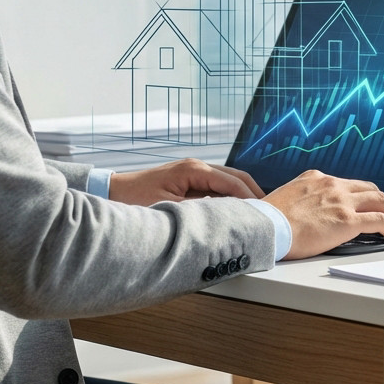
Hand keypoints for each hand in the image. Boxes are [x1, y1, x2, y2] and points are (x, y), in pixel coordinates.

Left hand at [108, 159, 264, 204]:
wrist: (114, 192)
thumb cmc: (136, 200)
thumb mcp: (169, 208)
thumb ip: (199, 211)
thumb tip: (225, 218)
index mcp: (194, 170)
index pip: (233, 182)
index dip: (251, 198)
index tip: (265, 214)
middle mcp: (197, 166)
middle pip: (237, 176)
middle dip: (254, 194)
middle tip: (269, 213)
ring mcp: (194, 171)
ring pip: (229, 180)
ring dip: (244, 195)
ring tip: (257, 214)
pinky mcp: (190, 179)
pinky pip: (218, 185)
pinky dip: (231, 196)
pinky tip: (236, 211)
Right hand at [262, 170, 383, 258]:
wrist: (266, 227)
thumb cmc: (269, 220)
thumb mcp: (286, 198)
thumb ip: (302, 200)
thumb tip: (306, 214)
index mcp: (316, 179)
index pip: (346, 183)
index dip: (358, 195)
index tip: (362, 204)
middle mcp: (332, 185)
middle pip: (368, 188)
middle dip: (379, 200)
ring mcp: (341, 201)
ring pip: (379, 200)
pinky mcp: (348, 220)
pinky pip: (379, 220)